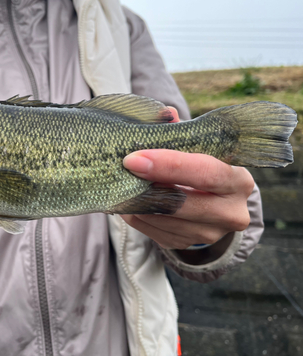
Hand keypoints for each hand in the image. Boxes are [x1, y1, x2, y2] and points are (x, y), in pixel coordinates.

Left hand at [121, 107, 254, 250]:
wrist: (214, 204)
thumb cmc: (202, 167)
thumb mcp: (200, 149)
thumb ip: (181, 133)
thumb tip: (165, 114)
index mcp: (238, 181)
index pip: (206, 173)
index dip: (169, 165)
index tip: (134, 158)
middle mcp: (231, 213)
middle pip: (183, 203)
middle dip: (147, 186)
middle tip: (121, 171)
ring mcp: (209, 234)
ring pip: (162, 220)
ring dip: (136, 202)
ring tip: (120, 183)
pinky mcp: (186, 245)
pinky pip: (152, 231)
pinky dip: (135, 215)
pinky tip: (127, 200)